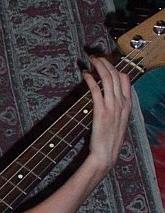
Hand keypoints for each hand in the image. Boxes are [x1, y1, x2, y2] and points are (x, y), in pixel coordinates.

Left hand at [83, 56, 131, 173]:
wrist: (106, 155)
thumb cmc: (110, 140)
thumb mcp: (118, 121)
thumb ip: (116, 108)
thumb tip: (110, 98)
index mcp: (127, 104)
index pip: (125, 79)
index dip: (115, 67)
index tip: (105, 63)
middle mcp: (121, 103)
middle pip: (116, 75)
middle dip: (106, 63)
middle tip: (96, 57)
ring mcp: (112, 107)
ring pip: (107, 79)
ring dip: (98, 67)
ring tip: (91, 60)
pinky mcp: (101, 112)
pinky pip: (96, 91)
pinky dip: (90, 80)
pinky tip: (85, 74)